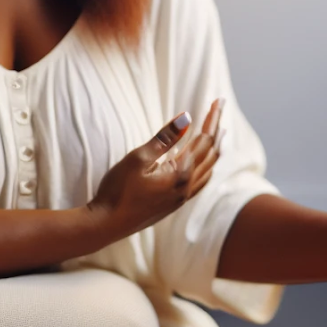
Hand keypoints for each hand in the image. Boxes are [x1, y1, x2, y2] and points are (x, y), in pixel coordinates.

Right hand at [88, 99, 225, 237]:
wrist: (106, 225)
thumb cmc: (117, 190)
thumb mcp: (138, 158)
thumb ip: (164, 138)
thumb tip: (187, 117)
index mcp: (181, 174)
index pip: (204, 140)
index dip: (212, 119)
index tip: (218, 100)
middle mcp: (187, 187)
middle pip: (211, 153)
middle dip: (216, 129)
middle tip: (220, 108)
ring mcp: (182, 198)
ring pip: (208, 169)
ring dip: (215, 148)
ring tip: (219, 133)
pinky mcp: (174, 204)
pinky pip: (200, 182)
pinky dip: (207, 166)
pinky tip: (203, 164)